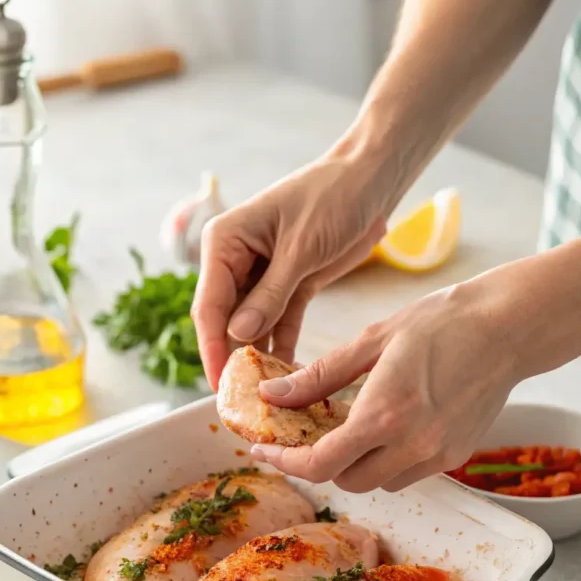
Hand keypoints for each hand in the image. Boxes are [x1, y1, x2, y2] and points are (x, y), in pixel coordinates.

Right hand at [192, 156, 386, 389]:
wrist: (372, 179)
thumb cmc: (334, 196)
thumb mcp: (301, 247)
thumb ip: (270, 294)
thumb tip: (238, 333)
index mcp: (224, 242)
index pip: (209, 304)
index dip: (212, 347)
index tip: (218, 384)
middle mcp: (235, 261)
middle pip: (225, 321)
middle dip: (232, 359)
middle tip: (241, 401)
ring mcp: (261, 276)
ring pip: (251, 328)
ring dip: (258, 359)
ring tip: (265, 397)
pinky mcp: (289, 287)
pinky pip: (279, 325)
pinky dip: (283, 349)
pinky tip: (288, 379)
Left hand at [250, 280, 520, 491]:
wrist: (509, 326)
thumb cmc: (442, 322)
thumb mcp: (371, 340)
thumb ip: (319, 376)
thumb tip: (274, 395)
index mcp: (384, 414)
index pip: (320, 465)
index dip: (286, 464)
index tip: (265, 452)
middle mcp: (412, 444)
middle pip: (346, 481)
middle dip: (321, 463)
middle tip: (308, 434)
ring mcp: (438, 455)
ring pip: (379, 483)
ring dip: (357, 464)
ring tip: (353, 427)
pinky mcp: (457, 456)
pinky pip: (409, 474)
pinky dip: (390, 460)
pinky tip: (390, 427)